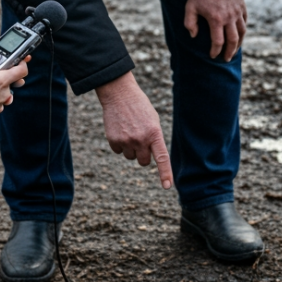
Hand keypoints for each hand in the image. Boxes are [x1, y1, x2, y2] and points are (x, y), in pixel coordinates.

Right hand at [96, 72, 173, 189]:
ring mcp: (127, 140)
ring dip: (131, 149)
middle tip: (141, 141)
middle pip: (144, 162)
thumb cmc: (140, 107)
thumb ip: (154, 138)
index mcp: (155, 133)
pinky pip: (118, 151)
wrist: (120, 95)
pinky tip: (120, 130)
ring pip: (130, 157)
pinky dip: (120, 144)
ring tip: (130, 131)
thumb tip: (152, 157)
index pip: (162, 158)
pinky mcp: (114, 140)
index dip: (165, 173)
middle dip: (143, 155)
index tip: (167, 186)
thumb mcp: (153, 120)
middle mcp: (141, 139)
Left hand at [184, 0, 247, 61]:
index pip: (218, 41)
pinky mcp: (242, 7)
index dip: (215, 51)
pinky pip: (245, 22)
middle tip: (226, 59)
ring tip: (235, 50)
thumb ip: (190, 22)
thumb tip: (193, 35)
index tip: (213, 56)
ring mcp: (237, 13)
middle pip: (233, 40)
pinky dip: (243, 31)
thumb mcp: (190, 6)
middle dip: (230, 52)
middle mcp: (229, 18)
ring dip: (239, 44)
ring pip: (242, 33)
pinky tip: (240, 35)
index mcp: (216, 19)